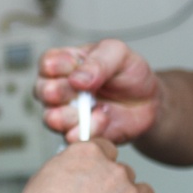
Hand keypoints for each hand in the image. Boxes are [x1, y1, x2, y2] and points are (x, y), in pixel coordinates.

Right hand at [36, 40, 162, 143]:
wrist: (149, 102)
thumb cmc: (129, 73)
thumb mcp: (119, 54)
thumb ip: (98, 62)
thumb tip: (76, 79)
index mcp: (65, 64)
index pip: (47, 63)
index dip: (59, 67)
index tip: (76, 67)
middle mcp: (60, 88)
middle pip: (42, 91)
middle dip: (61, 92)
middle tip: (82, 91)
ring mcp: (66, 113)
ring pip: (51, 118)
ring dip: (73, 115)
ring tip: (97, 108)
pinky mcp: (78, 133)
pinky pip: (70, 137)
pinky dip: (86, 130)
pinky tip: (102, 120)